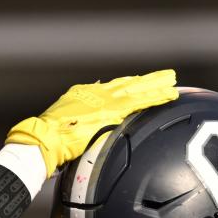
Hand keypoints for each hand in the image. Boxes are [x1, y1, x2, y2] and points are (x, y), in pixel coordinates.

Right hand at [5, 70, 177, 176]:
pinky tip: (168, 95)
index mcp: (83, 96)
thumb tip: (89, 131)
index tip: (142, 83)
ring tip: (173, 81)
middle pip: (128, 85)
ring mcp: (104, 100)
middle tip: (168, 76)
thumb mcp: (65, 128)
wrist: (44, 140)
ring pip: (137, 89)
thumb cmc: (49, 141)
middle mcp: (95, 94)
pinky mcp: (110, 110)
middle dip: (147, 81)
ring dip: (156, 86)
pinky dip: (154, 97)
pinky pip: (138, 101)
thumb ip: (80, 126)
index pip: (112, 89)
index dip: (129, 86)